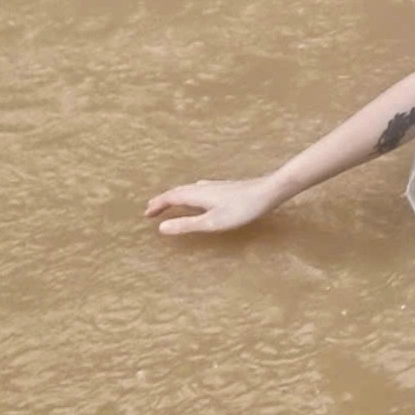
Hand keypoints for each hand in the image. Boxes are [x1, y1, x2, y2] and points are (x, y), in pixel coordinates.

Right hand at [144, 177, 282, 235]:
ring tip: (170, 204)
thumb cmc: (241, 209)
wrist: (268, 191)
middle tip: (151, 209)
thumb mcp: (212, 222)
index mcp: (196, 194)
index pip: (170, 198)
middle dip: (163, 200)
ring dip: (176, 197)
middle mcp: (202, 187)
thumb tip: (161, 228)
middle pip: (177, 192)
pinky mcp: (225, 188)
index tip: (146, 214)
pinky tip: (198, 195)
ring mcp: (214, 186)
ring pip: (189, 190)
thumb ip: (187, 225)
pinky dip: (190, 194)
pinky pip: (199, 190)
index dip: (157, 205)